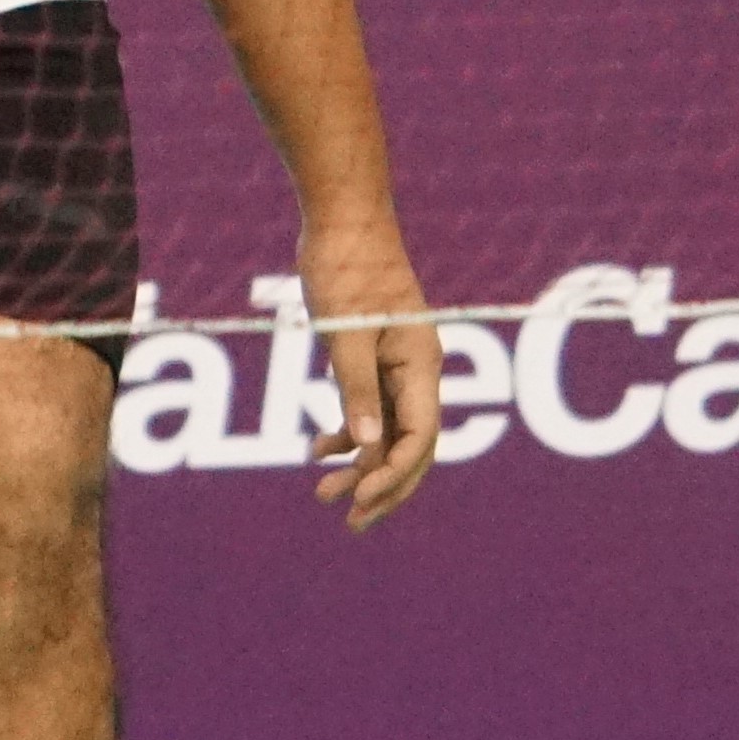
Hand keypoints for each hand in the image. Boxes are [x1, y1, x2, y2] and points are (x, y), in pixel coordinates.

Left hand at [302, 213, 438, 528]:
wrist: (342, 218)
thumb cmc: (347, 267)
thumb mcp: (345, 332)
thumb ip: (355, 388)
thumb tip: (364, 445)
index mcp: (421, 365)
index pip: (420, 438)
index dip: (393, 474)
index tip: (359, 498)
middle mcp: (417, 370)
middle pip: (411, 446)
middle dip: (383, 486)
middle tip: (350, 521)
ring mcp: (397, 365)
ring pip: (387, 431)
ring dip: (359, 465)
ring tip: (322, 495)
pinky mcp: (373, 357)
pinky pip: (368, 408)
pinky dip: (346, 432)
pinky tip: (317, 449)